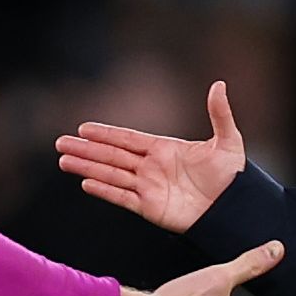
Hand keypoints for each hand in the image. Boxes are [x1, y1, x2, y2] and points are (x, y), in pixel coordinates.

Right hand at [56, 78, 251, 233]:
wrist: (235, 211)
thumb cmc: (234, 178)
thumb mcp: (228, 142)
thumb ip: (219, 114)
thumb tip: (219, 85)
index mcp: (164, 149)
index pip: (128, 139)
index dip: (106, 134)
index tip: (84, 128)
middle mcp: (151, 168)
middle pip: (112, 156)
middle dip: (86, 149)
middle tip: (60, 143)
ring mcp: (149, 188)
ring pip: (111, 175)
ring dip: (87, 167)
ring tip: (64, 161)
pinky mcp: (150, 209)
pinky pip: (122, 198)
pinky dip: (104, 191)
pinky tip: (85, 182)